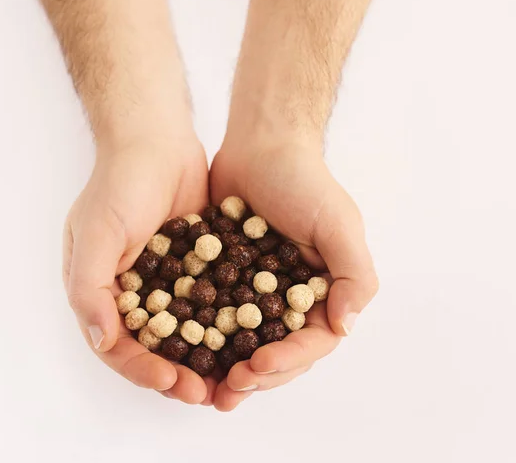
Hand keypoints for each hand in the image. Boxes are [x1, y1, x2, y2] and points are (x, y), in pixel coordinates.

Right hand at [62, 125, 211, 404]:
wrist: (156, 141)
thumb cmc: (119, 184)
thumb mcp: (96, 233)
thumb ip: (91, 287)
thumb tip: (102, 341)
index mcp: (102, 291)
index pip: (118, 345)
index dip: (142, 369)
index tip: (172, 382)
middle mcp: (133, 292)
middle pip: (154, 347)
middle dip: (178, 373)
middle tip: (206, 393)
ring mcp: (167, 280)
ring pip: (185, 332)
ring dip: (204, 357)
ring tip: (229, 378)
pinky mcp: (197, 266)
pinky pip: (209, 303)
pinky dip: (223, 324)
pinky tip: (246, 339)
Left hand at [209, 130, 378, 410]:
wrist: (261, 144)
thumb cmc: (304, 181)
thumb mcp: (339, 224)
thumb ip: (353, 275)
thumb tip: (345, 327)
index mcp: (323, 292)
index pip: (311, 342)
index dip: (287, 361)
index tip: (256, 367)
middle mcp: (291, 298)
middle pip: (276, 349)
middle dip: (254, 375)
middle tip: (226, 391)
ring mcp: (255, 290)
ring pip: (242, 341)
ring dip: (226, 368)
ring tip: (204, 388)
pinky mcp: (224, 277)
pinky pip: (213, 313)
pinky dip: (201, 335)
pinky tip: (182, 351)